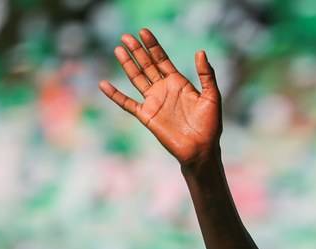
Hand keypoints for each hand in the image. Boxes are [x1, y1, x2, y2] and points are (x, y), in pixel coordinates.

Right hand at [99, 29, 221, 168]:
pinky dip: (115, 95)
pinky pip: (127, 103)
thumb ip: (207, 75)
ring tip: (119, 49)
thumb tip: (200, 52)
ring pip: (136, 79)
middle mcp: (163, 89)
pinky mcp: (146, 116)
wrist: (201, 149)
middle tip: (126, 36)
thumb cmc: (210, 125)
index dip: (153, 46)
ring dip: (128, 64)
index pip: (162, 59)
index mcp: (178, 83)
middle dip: (137, 51)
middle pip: (147, 65)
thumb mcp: (212, 97)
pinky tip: (103, 85)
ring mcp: (153, 102)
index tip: (143, 31)